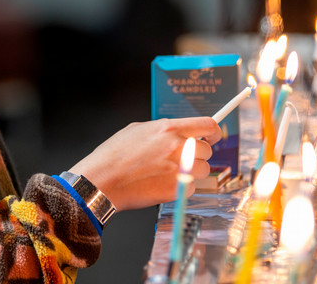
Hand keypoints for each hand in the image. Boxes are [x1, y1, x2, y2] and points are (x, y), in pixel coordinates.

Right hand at [69, 116, 221, 210]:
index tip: (214, 137)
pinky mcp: (176, 190)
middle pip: (207, 151)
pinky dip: (182, 188)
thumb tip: (179, 133)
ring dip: (192, 172)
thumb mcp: (138, 129)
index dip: (214, 132)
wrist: (102, 180)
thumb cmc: (114, 155)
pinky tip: (164, 184)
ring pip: (203, 170)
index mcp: (169, 129)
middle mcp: (178, 147)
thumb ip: (163, 130)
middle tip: (182, 159)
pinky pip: (191, 188)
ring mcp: (179, 169)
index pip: (207, 125)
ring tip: (170, 173)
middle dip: (198, 155)